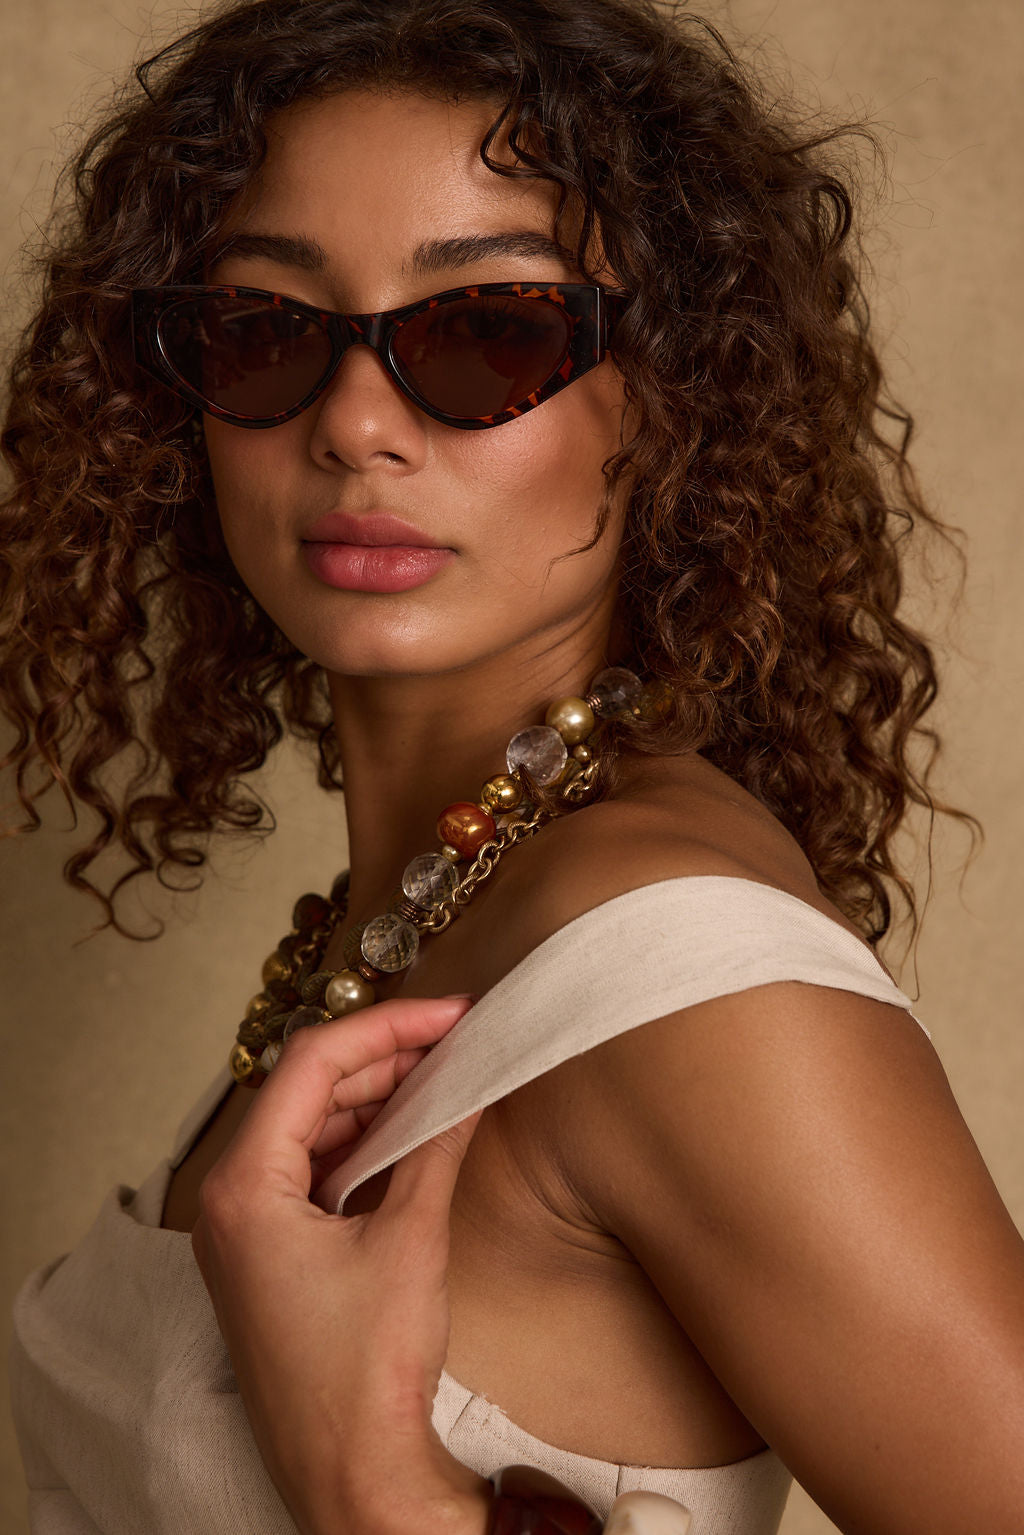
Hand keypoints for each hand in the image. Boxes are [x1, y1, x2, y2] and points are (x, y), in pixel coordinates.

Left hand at [192, 996, 492, 1534]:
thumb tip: (468, 1085)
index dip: (386, 1027)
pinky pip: (312, 1172)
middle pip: (306, 1091)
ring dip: (374, 1099)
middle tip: (454, 1038)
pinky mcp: (269, 1257)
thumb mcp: (410, 1241)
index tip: (448, 1014)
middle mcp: (228, 1201)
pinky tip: (412, 1130)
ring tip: (442, 1075)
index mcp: (241, 1186)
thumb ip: (436, 1147)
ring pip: (310, 1129)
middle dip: (383, 1059)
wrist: (354, 1478)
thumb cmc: (365, 1373)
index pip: (311, 1064)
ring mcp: (245, 1231)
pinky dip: (361, 1144)